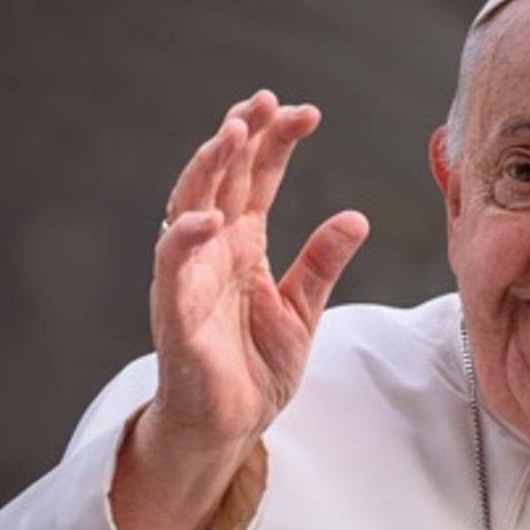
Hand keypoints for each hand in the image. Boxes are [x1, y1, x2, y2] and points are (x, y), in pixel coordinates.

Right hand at [147, 89, 370, 453]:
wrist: (228, 427)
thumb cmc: (255, 368)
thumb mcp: (303, 309)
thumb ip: (323, 262)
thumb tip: (357, 217)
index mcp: (242, 243)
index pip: (257, 179)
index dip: (275, 143)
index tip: (304, 112)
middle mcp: (212, 249)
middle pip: (222, 177)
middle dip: (241, 136)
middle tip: (266, 102)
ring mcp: (190, 275)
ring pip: (189, 205)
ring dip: (208, 168)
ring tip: (232, 134)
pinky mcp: (175, 310)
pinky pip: (173, 265)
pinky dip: (186, 237)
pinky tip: (210, 216)